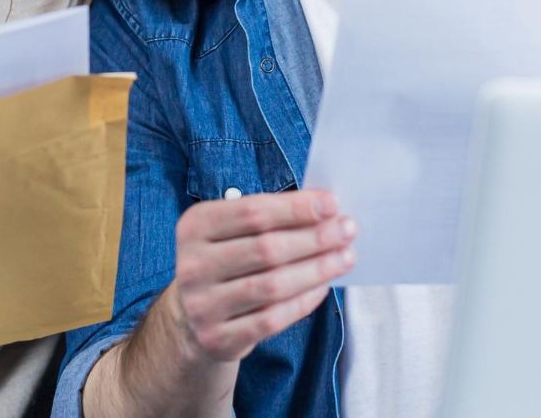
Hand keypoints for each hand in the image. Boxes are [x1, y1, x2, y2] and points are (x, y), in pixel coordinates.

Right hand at [169, 191, 354, 362]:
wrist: (193, 317)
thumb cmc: (226, 260)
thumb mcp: (232, 231)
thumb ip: (270, 217)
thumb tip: (326, 210)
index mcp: (195, 226)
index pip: (253, 212)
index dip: (296, 208)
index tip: (332, 204)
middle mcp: (193, 265)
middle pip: (266, 248)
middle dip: (315, 237)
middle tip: (347, 230)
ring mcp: (203, 305)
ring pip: (273, 285)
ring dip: (317, 269)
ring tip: (345, 257)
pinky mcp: (218, 337)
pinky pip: (272, 318)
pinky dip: (303, 301)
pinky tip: (323, 286)